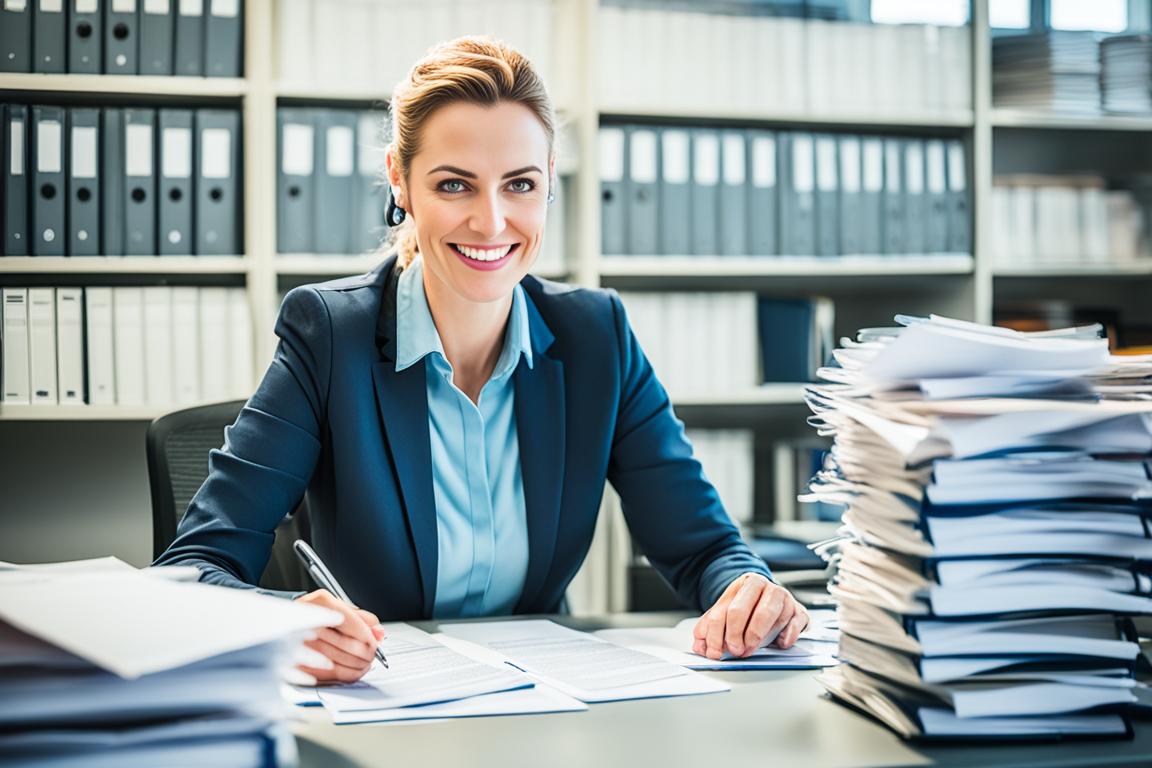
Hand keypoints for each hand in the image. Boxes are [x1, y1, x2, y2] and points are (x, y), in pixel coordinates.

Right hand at [294, 589, 386, 682]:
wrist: (286, 621)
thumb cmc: (317, 614)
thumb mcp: (339, 607)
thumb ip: (363, 618)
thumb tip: (379, 633)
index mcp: (320, 603)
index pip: (352, 625)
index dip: (368, 637)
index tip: (375, 643)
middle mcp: (307, 622)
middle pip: (347, 645)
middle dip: (366, 653)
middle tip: (372, 655)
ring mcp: (299, 645)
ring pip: (339, 662)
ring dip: (358, 666)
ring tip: (365, 663)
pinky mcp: (297, 664)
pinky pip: (329, 676)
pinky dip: (346, 675)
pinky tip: (353, 671)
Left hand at [691, 573, 808, 659]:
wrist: (776, 602)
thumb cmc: (751, 609)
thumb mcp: (727, 614)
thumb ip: (709, 628)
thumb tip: (700, 646)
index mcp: (744, 584)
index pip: (724, 610)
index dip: (716, 635)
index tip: (716, 651)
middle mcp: (764, 587)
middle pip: (741, 610)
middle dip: (734, 636)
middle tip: (734, 650)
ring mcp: (784, 598)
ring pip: (767, 616)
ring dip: (756, 638)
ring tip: (750, 648)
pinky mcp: (799, 611)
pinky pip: (794, 624)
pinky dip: (786, 637)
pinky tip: (779, 642)